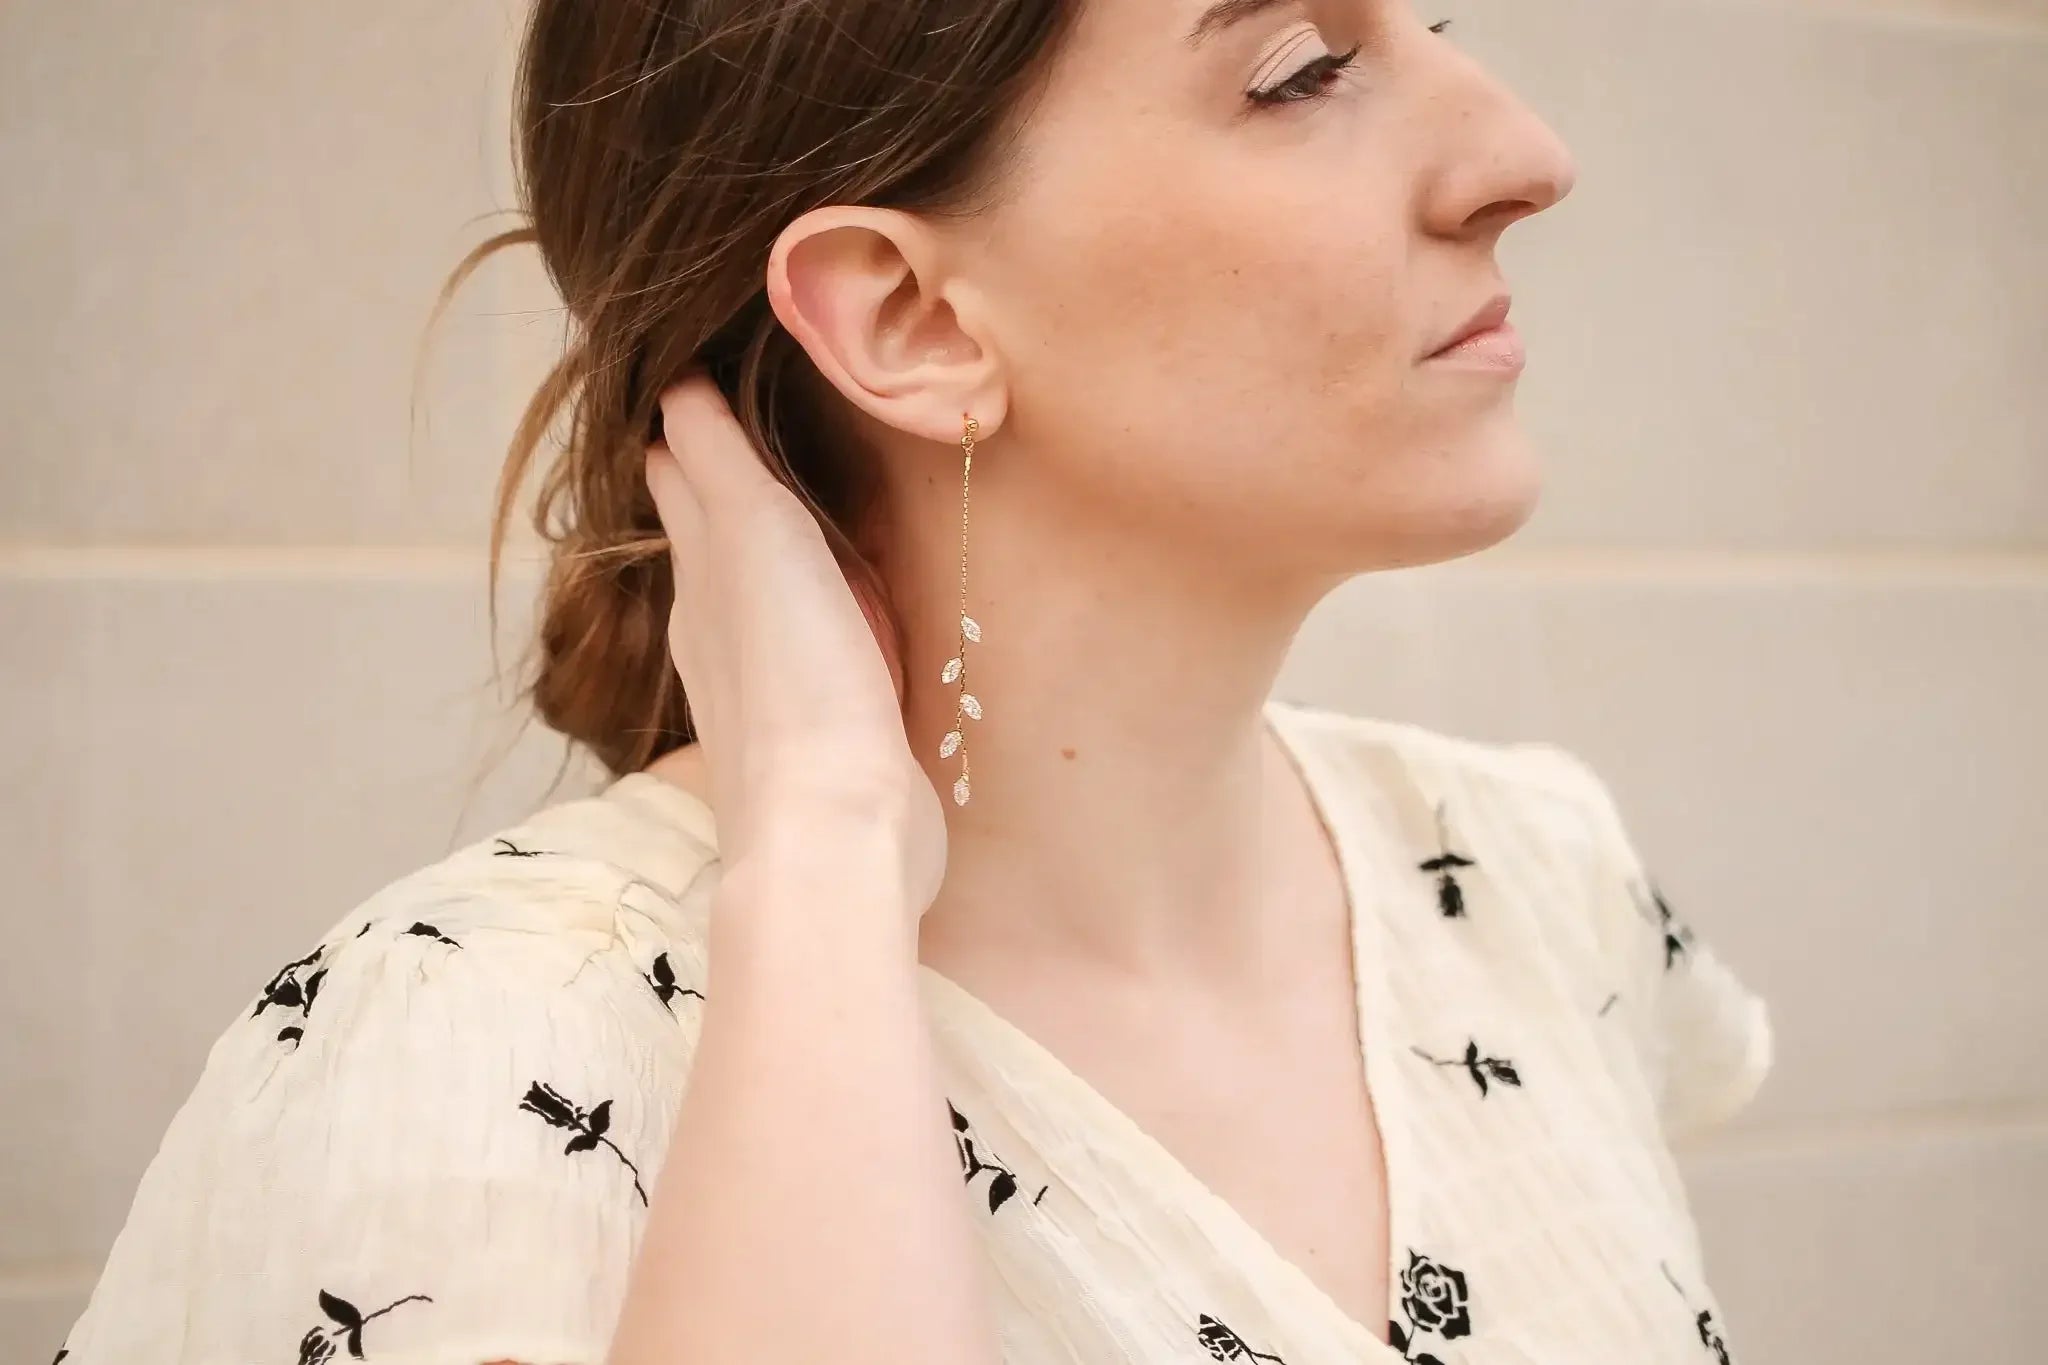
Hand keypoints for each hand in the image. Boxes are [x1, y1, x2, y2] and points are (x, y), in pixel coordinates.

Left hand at [642, 372, 947, 913]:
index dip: (684, 426)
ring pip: (750, 593)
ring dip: (759, 549)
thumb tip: (676, 387)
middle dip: (708, 478)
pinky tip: (837, 617)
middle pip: (705, 534)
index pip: (678, 477)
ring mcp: (766, 688)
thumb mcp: (755, 537)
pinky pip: (809, 646)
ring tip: (783, 506)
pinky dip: (812, 610)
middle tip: (732, 420)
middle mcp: (716, 628)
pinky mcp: (824, 735)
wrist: (831, 831)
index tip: (695, 376)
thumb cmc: (798, 677)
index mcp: (700, 573)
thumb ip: (719, 461)